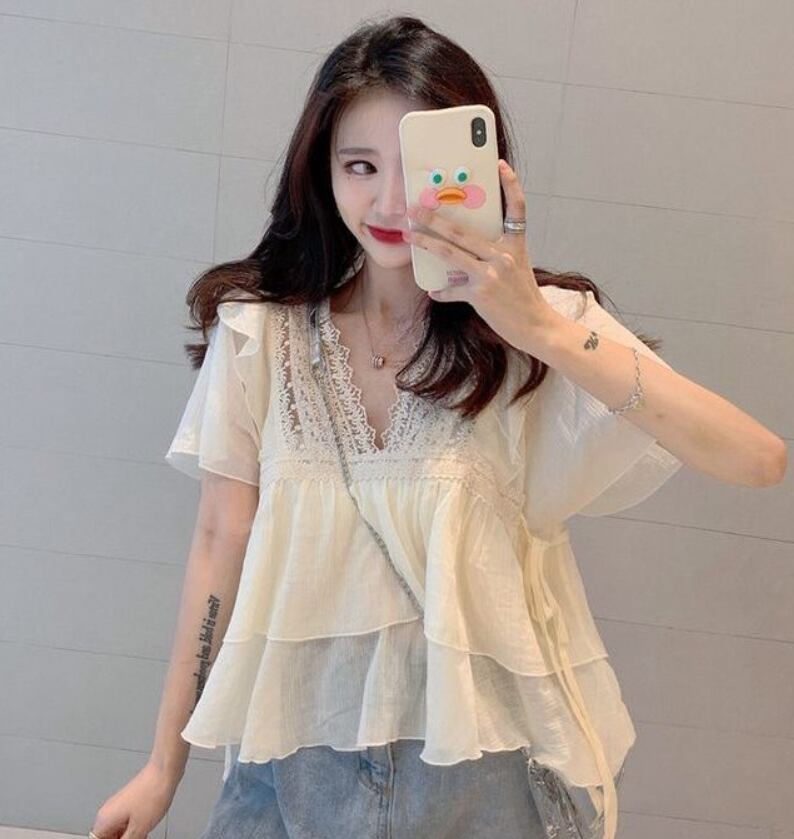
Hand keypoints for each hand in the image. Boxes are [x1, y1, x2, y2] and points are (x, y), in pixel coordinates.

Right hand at [89, 760, 179, 838]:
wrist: (164, 772)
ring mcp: (119, 805)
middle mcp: (108, 811)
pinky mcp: (130, 801)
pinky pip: (125, 820)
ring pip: (117, 829)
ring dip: (126, 836)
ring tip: (140, 836)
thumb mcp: (138, 829)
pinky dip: (131, 828)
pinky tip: (143, 831)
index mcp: (104, 820)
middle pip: (107, 835)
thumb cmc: (152, 793)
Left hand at [404, 159, 557, 352]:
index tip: (500, 165)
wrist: (536, 326)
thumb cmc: (524, 298)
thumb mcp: (517, 268)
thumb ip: (495, 255)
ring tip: (409, 235)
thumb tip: (462, 254)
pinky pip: (451, 289)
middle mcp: (503, 254)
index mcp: (515, 244)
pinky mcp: (481, 293)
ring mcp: (491, 273)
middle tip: (415, 208)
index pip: (517, 208)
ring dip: (425, 243)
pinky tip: (432, 290)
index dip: (510, 184)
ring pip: (450, 252)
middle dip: (434, 218)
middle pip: (462, 230)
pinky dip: (441, 291)